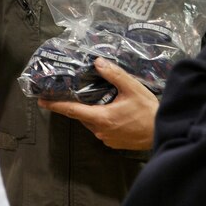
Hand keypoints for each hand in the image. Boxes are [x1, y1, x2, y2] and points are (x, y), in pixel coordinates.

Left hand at [39, 58, 157, 150]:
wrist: (164, 132)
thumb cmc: (149, 111)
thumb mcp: (132, 88)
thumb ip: (114, 74)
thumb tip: (97, 62)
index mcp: (102, 117)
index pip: (73, 110)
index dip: (56, 105)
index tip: (41, 101)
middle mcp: (100, 130)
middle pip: (82, 116)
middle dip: (76, 104)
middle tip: (71, 92)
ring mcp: (107, 138)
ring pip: (92, 122)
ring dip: (90, 112)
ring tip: (96, 98)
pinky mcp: (114, 142)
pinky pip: (101, 129)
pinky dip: (101, 119)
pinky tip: (111, 110)